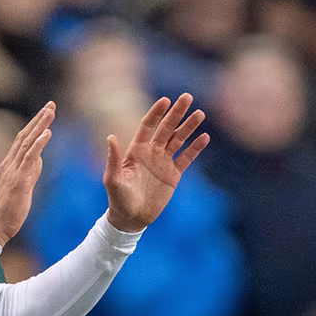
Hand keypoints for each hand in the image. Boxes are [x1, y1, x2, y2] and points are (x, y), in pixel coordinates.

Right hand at [0, 102, 55, 245]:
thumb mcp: (23, 187)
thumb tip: (39, 160)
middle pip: (24, 135)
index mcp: (9, 165)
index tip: (46, 113)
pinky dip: (38, 143)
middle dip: (38, 119)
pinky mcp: (18, 180)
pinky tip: (47, 133)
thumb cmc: (9, 211)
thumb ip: (30, 172)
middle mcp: (9, 164)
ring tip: (51, 111)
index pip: (23, 140)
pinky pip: (28, 158)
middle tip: (51, 104)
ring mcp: (12, 170)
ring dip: (40, 125)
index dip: (34, 125)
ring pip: (27, 142)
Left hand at [103, 93, 209, 232]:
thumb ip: (114, 159)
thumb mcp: (113, 179)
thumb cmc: (118, 199)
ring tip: (200, 114)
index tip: (165, 100)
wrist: (132, 218)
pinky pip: (186, 158)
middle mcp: (152, 152)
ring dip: (189, 127)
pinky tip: (204, 137)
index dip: (156, 113)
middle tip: (188, 97)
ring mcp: (164, 162)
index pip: (148, 125)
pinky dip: (195, 148)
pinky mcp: (174, 174)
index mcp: (137, 150)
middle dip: (177, 113)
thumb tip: (111, 136)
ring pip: (179, 140)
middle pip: (167, 128)